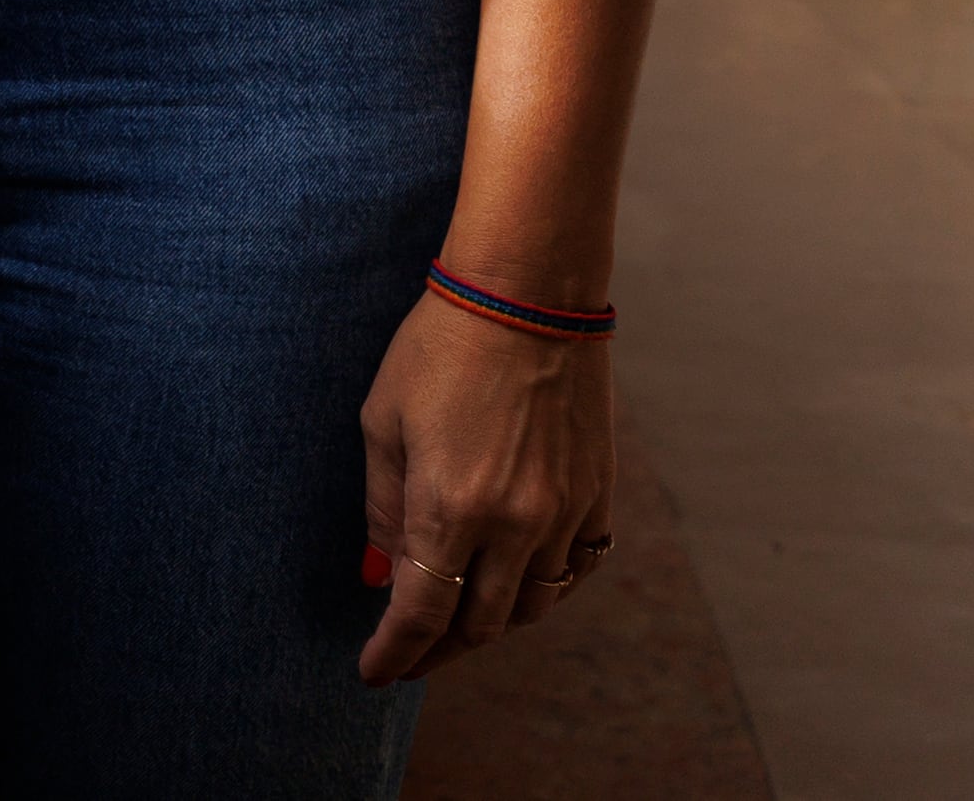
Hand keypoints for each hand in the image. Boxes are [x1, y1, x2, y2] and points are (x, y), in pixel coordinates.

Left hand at [356, 291, 614, 683]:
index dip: (396, 653)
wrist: (529, 300)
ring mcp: (564, 514)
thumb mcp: (383, 423)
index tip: (374, 672)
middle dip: (439, 649)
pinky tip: (517, 588)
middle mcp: (514, 523)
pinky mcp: (598, 498)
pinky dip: (543, 592)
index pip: (422, 612)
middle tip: (410, 656)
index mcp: (450, 506)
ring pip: (532, 608)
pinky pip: (575, 573)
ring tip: (457, 624)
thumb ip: (384, 509)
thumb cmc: (438, 349)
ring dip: (492, 625)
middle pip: (480, 624)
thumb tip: (382, 576)